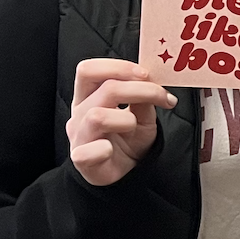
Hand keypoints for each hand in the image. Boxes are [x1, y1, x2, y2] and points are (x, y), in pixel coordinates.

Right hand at [65, 59, 176, 185]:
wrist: (125, 172)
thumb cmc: (129, 139)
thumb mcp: (142, 115)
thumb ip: (144, 98)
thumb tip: (153, 80)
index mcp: (90, 96)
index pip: (89, 70)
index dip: (118, 67)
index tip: (146, 74)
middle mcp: (80, 113)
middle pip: (102, 88)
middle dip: (138, 88)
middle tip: (160, 96)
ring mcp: (78, 136)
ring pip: (97, 116)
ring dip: (126, 120)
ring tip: (134, 128)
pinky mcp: (81, 159)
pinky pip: (90, 151)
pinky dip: (104, 149)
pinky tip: (111, 150)